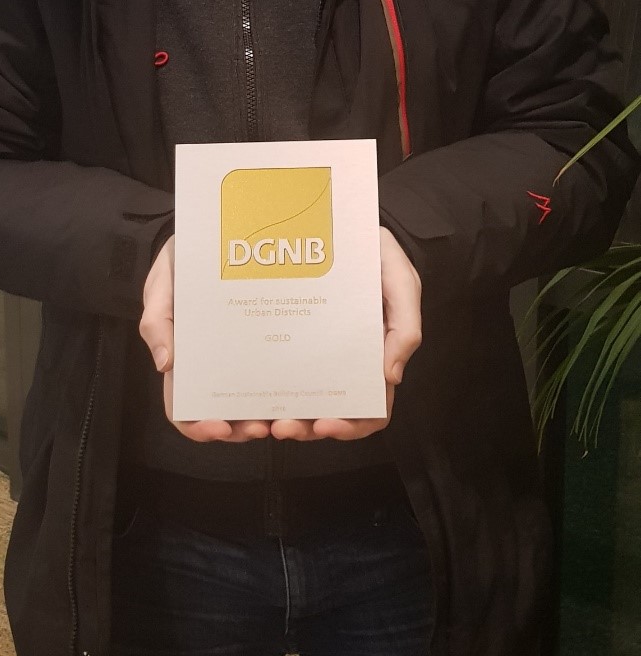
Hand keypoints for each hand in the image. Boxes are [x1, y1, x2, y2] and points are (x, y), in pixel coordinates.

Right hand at [139, 236, 270, 442]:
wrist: (214, 234)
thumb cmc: (180, 264)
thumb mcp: (161, 287)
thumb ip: (156, 321)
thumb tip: (164, 364)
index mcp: (186, 361)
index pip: (185, 407)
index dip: (199, 426)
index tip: (218, 428)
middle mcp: (218, 365)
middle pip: (226, 414)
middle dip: (242, 428)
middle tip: (262, 427)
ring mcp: (247, 355)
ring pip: (257, 399)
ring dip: (270, 416)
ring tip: (287, 418)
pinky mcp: (271, 339)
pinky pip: (282, 370)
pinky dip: (290, 387)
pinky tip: (304, 388)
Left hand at [269, 226, 421, 441]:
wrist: (342, 225)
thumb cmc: (378, 256)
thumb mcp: (401, 283)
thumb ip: (404, 326)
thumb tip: (391, 377)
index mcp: (373, 359)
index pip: (370, 409)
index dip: (351, 426)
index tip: (327, 424)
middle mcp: (341, 363)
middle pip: (329, 414)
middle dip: (307, 429)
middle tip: (283, 428)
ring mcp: (312, 352)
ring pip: (299, 401)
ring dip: (283, 418)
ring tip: (262, 422)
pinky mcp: (287, 338)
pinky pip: (276, 372)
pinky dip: (266, 390)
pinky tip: (249, 393)